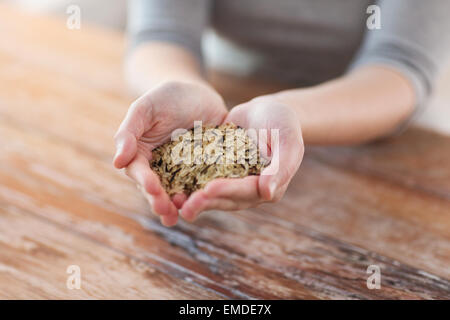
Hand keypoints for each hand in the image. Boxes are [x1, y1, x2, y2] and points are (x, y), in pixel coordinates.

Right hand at [113, 81, 226, 225]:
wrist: (199, 94)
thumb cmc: (166, 98)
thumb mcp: (146, 108)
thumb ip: (129, 132)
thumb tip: (117, 162)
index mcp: (141, 155)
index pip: (139, 172)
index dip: (144, 181)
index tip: (152, 187)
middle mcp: (160, 169)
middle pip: (157, 190)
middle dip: (160, 201)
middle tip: (165, 210)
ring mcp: (183, 173)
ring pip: (178, 193)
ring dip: (179, 206)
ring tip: (183, 214)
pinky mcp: (204, 172)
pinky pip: (202, 185)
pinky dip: (203, 195)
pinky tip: (207, 202)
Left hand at [179, 96, 303, 220]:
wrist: (267, 111)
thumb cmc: (283, 124)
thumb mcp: (287, 141)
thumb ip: (281, 167)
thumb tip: (268, 194)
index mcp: (267, 186)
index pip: (247, 192)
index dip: (228, 191)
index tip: (209, 189)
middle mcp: (248, 190)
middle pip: (225, 198)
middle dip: (205, 201)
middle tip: (184, 204)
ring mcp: (231, 182)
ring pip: (211, 194)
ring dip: (192, 198)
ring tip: (173, 201)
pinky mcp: (216, 172)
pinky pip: (201, 179)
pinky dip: (186, 182)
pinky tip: (168, 183)